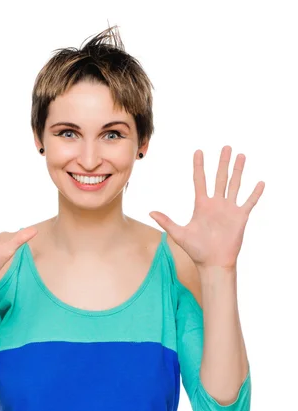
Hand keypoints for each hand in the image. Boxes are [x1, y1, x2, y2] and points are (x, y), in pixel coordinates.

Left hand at [149, 145, 264, 268]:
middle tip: (226, 147)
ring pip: (234, 185)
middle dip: (223, 162)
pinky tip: (260, 182)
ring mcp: (229, 209)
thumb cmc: (196, 250)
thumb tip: (150, 212)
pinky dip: (255, 193)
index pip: (200, 180)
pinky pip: (249, 202)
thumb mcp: (179, 234)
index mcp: (201, 205)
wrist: (213, 263)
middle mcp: (216, 204)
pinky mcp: (240, 217)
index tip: (198, 151)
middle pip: (220, 178)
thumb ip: (166, 221)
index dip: (199, 166)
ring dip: (238, 171)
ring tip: (241, 156)